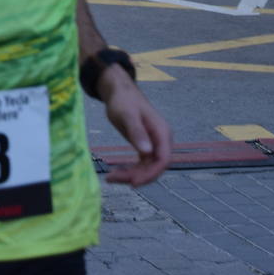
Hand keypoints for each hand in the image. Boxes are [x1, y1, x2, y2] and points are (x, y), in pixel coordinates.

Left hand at [100, 69, 171, 185]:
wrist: (119, 92)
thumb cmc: (123, 100)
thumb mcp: (127, 116)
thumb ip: (137, 132)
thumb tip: (147, 152)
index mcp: (162, 132)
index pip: (163, 159)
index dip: (151, 174)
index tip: (133, 182)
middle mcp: (161, 140)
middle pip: (155, 167)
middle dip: (137, 176)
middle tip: (113, 178)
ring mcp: (154, 144)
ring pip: (147, 168)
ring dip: (131, 175)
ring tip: (110, 177)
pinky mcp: (146, 146)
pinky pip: (142, 164)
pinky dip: (130, 170)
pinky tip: (116, 173)